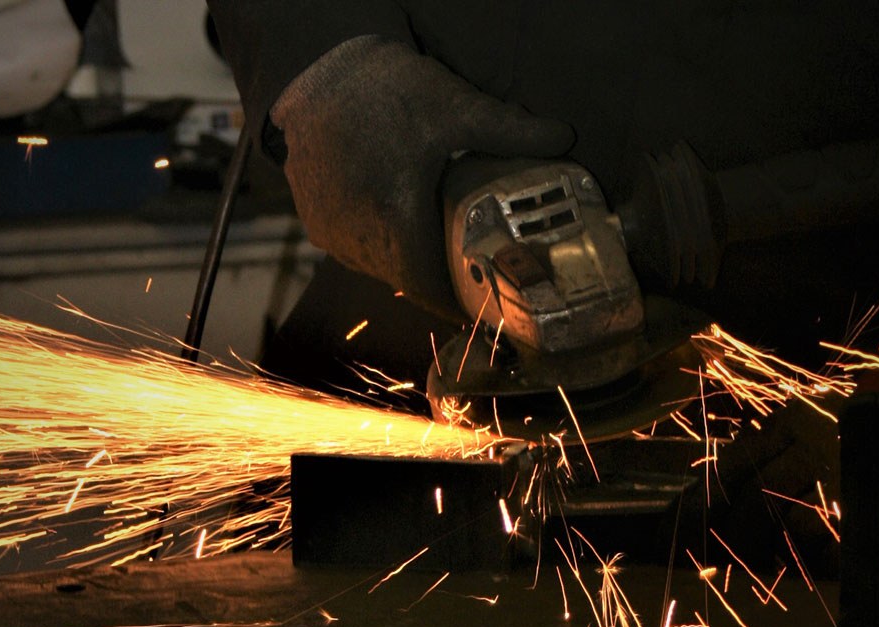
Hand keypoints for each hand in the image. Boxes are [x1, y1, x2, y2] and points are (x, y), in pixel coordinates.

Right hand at [270, 36, 574, 316]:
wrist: (312, 70)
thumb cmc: (382, 89)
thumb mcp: (453, 106)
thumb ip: (510, 129)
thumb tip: (565, 139)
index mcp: (395, 220)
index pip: (428, 287)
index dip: (455, 302)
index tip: (479, 305)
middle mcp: (357, 237)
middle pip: (407, 278)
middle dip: (438, 277)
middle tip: (468, 271)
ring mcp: (330, 232)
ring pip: (379, 266)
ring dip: (407, 260)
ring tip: (436, 246)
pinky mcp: (314, 222)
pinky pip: (354, 249)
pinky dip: (379, 243)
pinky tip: (398, 222)